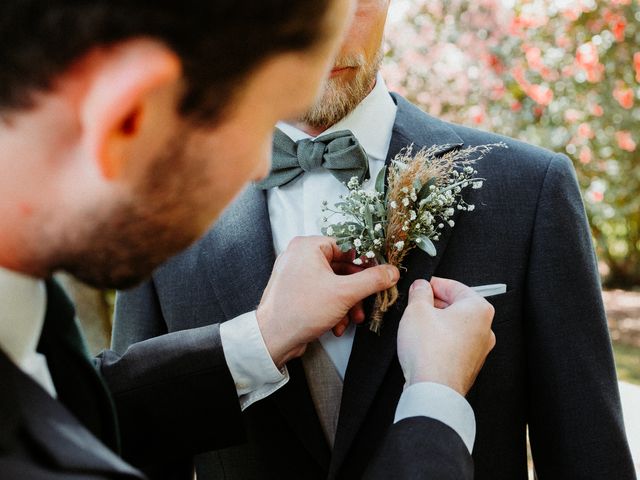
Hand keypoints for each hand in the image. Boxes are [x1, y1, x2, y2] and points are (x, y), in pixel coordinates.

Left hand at [257, 236, 398, 367]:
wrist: (272, 339)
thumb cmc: (301, 310)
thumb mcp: (345, 293)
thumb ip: (372, 280)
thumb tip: (391, 272)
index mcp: (308, 246)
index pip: (347, 246)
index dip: (365, 263)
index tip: (379, 275)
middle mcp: (300, 255)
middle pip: (342, 268)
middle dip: (356, 291)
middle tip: (366, 303)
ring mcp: (297, 273)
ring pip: (334, 284)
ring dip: (347, 303)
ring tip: (352, 319)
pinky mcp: (296, 291)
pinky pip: (322, 293)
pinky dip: (334, 308)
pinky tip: (337, 325)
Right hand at [397, 277, 495, 395]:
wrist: (433, 389)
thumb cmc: (430, 350)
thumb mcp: (417, 310)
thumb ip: (419, 292)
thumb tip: (421, 286)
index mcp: (478, 309)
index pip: (454, 286)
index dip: (433, 284)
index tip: (420, 286)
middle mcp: (485, 329)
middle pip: (457, 307)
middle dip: (435, 303)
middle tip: (415, 303)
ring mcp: (478, 349)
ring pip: (455, 327)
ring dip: (436, 322)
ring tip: (417, 324)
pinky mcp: (468, 365)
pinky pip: (454, 345)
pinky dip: (440, 340)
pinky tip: (423, 343)